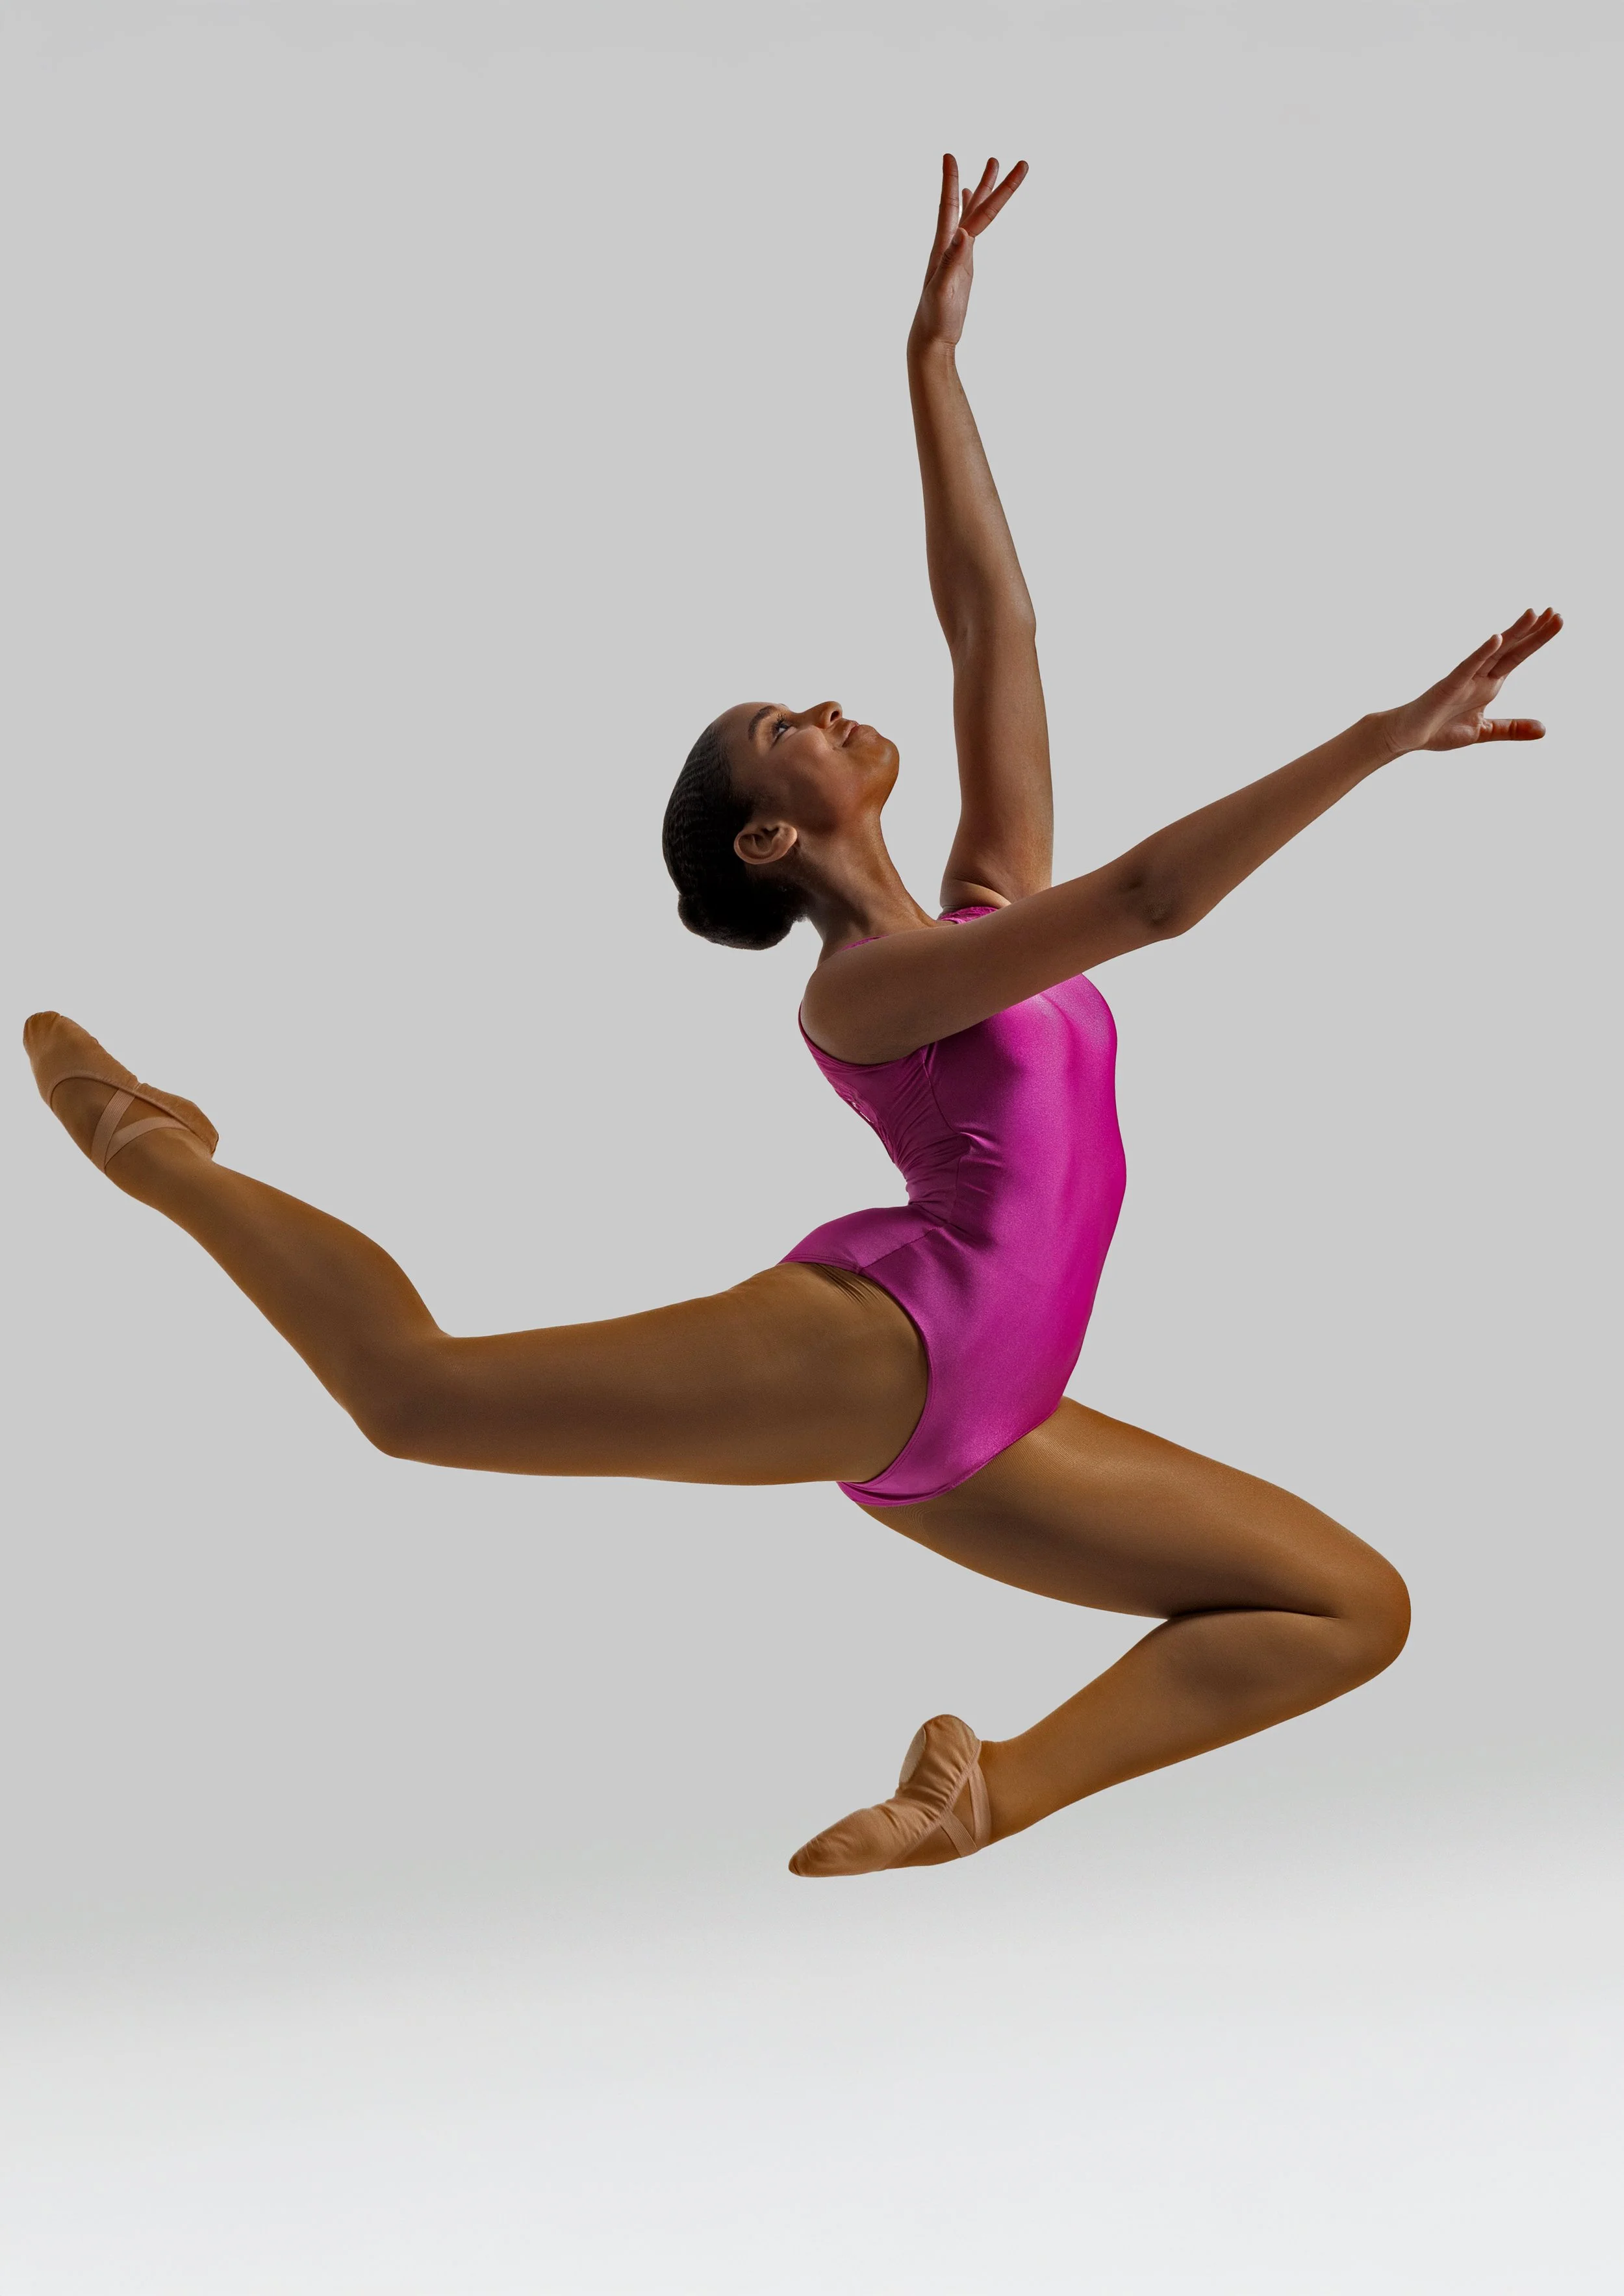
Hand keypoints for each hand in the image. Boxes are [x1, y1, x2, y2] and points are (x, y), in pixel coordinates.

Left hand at [910, 153, 1027, 352]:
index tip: (949, 155)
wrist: (932, 337)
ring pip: (975, 214)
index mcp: (944, 247)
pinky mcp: (964, 263)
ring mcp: (958, 252)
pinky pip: (972, 231)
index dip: (950, 181)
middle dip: (991, 184)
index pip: (950, 207)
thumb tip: (964, 233)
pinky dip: (973, 214)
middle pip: (974, 207)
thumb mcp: (943, 289)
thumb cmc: (935, 318)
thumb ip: (951, 260)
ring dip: (984, 190)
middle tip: (1005, 159)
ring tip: (994, 164)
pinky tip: (972, 204)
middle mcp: (951, 244)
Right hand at [1381, 608, 1562, 755]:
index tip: (1557, 619)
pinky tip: (1496, 639)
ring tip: (1533, 614)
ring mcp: (1464, 679)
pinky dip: (1482, 653)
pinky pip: (1467, 667)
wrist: (1406, 736)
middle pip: (1512, 649)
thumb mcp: (1483, 731)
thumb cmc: (1439, 730)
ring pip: (1493, 652)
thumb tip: (1544, 729)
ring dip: (1513, 633)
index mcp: (1489, 684)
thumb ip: (1512, 728)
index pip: (1518, 656)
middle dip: (1534, 631)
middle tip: (1557, 612)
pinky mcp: (1447, 686)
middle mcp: (1480, 676)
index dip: (1537, 639)